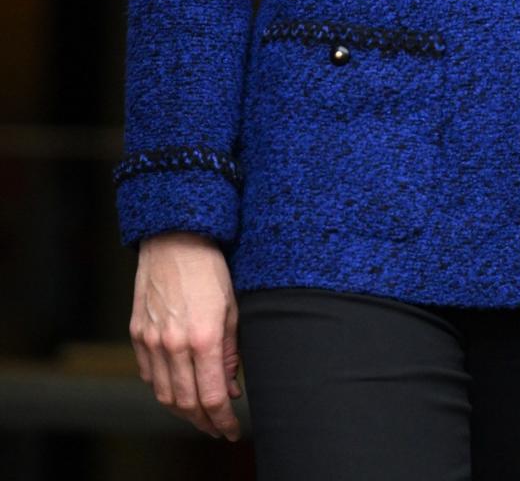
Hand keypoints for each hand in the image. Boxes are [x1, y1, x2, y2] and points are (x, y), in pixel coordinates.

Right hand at [129, 231, 242, 439]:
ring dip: (182, 411)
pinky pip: (148, 375)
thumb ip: (230, 353)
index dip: (223, 421)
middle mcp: (174, 344)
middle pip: (186, 404)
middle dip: (204, 422)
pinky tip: (176, 388)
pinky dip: (162, 389)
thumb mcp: (232, 308)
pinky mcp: (137, 333)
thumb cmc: (209, 268)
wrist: (175, 238)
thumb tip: (231, 388)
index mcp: (204, 338)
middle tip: (217, 427)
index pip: (213, 397)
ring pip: (163, 395)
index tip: (231, 430)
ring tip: (198, 413)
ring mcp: (152, 340)